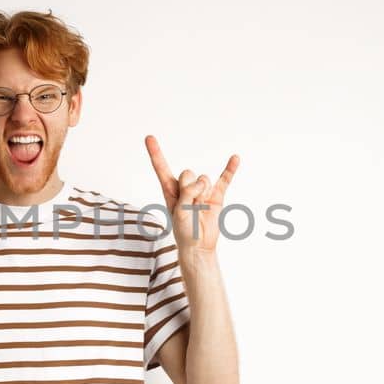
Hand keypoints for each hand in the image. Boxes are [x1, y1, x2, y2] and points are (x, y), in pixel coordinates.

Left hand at [145, 135, 238, 256]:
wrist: (199, 246)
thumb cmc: (184, 230)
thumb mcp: (179, 212)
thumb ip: (187, 193)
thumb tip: (202, 181)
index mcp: (170, 190)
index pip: (161, 168)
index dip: (155, 153)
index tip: (149, 137)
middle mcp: (185, 187)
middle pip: (188, 173)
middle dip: (190, 187)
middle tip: (190, 204)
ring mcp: (202, 191)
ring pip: (203, 179)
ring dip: (203, 192)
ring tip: (201, 207)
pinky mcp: (216, 196)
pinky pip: (224, 179)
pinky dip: (230, 169)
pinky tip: (235, 158)